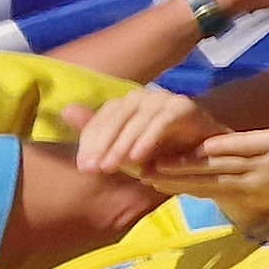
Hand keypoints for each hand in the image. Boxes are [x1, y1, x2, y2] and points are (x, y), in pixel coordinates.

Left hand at [77, 81, 214, 182]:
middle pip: (116, 118)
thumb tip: (66, 109)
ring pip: (137, 120)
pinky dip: (149, 139)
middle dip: (101, 145)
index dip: (89, 144)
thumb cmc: (158, 153)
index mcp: (124, 106)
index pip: (100, 121)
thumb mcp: (122, 150)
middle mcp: (142, 98)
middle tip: (91, 170)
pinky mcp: (184, 107)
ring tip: (110, 168)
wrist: (201, 157)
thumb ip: (96, 133)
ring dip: (122, 144)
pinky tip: (139, 159)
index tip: (83, 168)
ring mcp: (164, 99)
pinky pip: (163, 121)